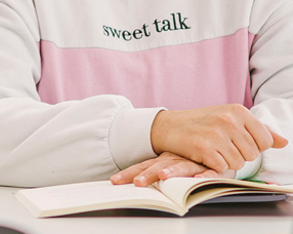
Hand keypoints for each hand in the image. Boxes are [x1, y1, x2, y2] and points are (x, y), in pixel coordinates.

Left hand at [111, 151, 234, 186]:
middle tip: (137, 183)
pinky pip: (210, 172)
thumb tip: (135, 184)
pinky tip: (199, 180)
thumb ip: (157, 172)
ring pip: (182, 167)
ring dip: (173, 172)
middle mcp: (176, 159)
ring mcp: (194, 162)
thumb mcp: (172, 165)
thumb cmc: (191, 161)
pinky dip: (205, 176)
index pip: (143, 166)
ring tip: (163, 177)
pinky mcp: (213, 167)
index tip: (115, 181)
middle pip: (158, 167)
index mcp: (164, 159)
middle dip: (147, 175)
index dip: (129, 173)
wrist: (218, 149)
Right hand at [150, 105, 287, 172]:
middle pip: (252, 154)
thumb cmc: (201, 123)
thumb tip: (283, 142)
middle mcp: (228, 120)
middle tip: (220, 144)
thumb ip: (259, 130)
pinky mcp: (204, 148)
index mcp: (238, 111)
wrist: (167, 126)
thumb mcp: (230, 119)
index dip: (252, 146)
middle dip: (238, 154)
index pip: (265, 141)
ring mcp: (216, 134)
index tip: (236, 140)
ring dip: (226, 161)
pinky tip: (203, 154)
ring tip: (212, 149)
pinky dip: (213, 165)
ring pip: (238, 163)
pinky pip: (222, 168)